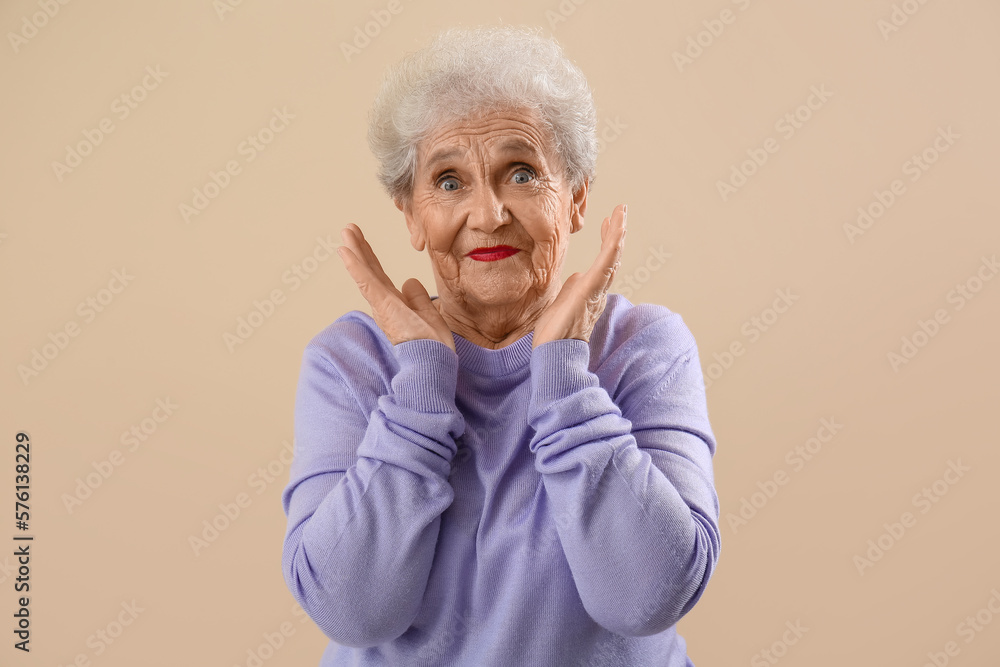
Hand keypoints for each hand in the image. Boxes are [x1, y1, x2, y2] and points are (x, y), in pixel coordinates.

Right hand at [336, 223, 455, 351]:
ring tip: (346, 232)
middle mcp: (385, 304)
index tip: (361, 242)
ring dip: (355, 251)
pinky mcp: (384, 306)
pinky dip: (355, 266)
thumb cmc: (432, 346)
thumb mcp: (428, 314)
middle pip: (370, 271)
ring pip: (365, 273)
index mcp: (395, 306)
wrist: (434, 362)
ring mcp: (383, 305)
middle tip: (349, 229)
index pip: (380, 277)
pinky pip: (367, 282)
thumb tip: (409, 281)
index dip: (370, 259)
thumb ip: (418, 298)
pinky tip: (345, 251)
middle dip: (359, 249)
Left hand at [532, 204, 626, 347]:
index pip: (602, 262)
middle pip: (612, 256)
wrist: (553, 351)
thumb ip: (572, 288)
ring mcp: (596, 289)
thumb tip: (576, 276)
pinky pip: (606, 262)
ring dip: (618, 233)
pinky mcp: (590, 288)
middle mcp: (598, 290)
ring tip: (621, 213)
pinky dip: (613, 243)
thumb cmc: (555, 333)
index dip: (606, 241)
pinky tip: (617, 228)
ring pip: (613, 256)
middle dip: (616, 233)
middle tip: (619, 212)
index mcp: (590, 291)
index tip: (606, 223)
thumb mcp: (562, 302)